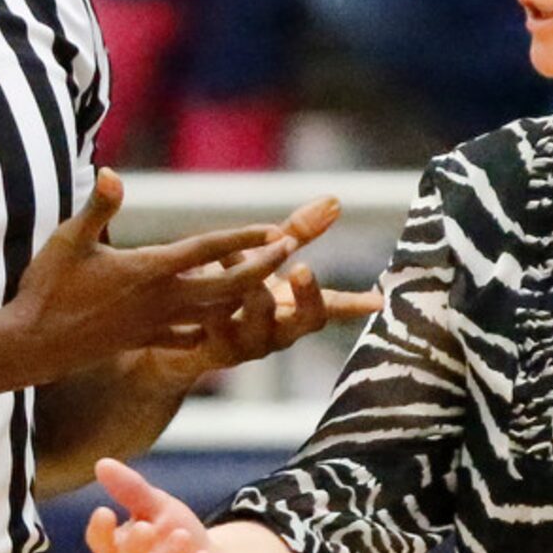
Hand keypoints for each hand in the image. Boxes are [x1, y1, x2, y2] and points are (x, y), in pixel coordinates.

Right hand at [11, 169, 296, 371]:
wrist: (32, 345)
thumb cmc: (48, 288)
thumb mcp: (70, 239)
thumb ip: (98, 206)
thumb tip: (110, 172)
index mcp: (150, 270)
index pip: (208, 251)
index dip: (244, 238)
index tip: (276, 229)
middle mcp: (162, 299)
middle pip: (228, 285)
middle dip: (263, 267)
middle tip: (288, 249)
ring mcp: (156, 324)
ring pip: (215, 312)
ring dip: (244, 297)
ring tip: (268, 282)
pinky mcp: (144, 341)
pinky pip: (189, 336)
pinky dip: (209, 328)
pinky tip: (220, 323)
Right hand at [86, 457, 235, 552]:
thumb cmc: (178, 534)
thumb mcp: (158, 507)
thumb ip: (132, 489)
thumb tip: (102, 463)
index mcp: (121, 552)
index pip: (101, 545)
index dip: (100, 532)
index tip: (104, 511)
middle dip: (134, 549)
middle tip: (146, 528)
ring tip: (183, 535)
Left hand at [138, 194, 383, 386]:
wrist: (174, 345)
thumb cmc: (229, 295)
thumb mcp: (263, 262)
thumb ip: (298, 234)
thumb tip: (335, 200)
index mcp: (292, 310)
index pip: (332, 306)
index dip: (355, 304)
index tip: (379, 300)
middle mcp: (277, 332)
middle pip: (305, 321)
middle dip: (307, 295)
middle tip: (303, 268)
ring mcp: (247, 345)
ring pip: (260, 325)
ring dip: (252, 292)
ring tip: (233, 260)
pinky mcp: (211, 352)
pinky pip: (217, 333)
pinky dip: (214, 312)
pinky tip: (206, 294)